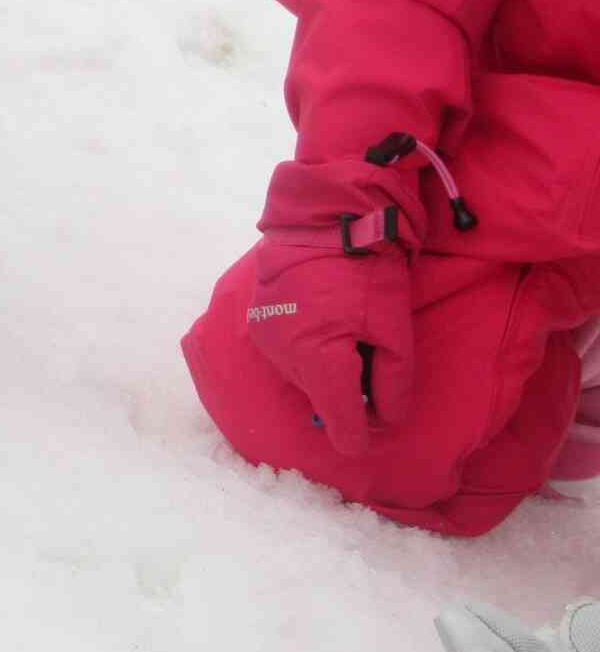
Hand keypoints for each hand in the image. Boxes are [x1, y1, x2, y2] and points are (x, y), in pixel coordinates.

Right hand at [249, 151, 426, 456]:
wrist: (323, 218)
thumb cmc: (366, 273)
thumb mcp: (394, 332)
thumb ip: (393, 387)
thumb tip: (384, 420)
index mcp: (318, 362)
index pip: (341, 428)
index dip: (364, 433)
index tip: (379, 420)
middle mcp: (283, 357)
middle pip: (322, 402)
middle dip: (347, 392)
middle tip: (370, 355)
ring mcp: (264, 339)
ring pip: (304, 379)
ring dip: (326, 370)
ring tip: (346, 332)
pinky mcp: (257, 321)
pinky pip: (288, 355)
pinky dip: (307, 350)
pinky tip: (323, 320)